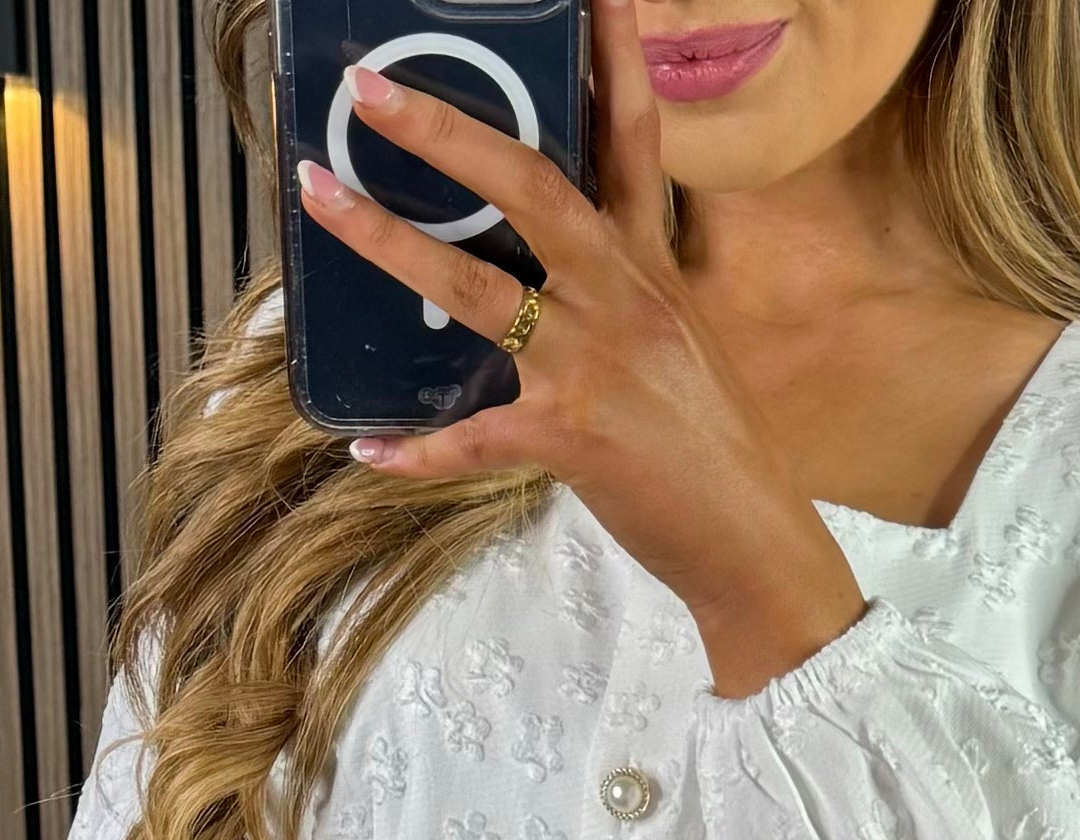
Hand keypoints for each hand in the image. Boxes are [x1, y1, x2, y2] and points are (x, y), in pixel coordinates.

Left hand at [296, 0, 865, 695]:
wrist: (756, 542)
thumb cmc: (717, 447)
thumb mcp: (683, 340)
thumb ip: (624, 290)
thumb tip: (557, 267)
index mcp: (651, 265)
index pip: (631, 138)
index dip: (611, 56)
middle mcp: (622, 296)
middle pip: (530, 185)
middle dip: (445, 131)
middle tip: (369, 89)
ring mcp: (593, 364)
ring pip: (478, 288)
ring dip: (388, 241)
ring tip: (323, 199)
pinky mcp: (569, 439)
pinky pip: (471, 440)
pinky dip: (416, 450)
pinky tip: (368, 449)